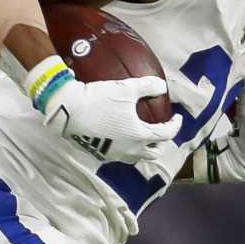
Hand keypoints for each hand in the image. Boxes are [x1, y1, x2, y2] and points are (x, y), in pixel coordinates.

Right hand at [39, 71, 178, 163]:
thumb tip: (162, 86)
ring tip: (141, 136)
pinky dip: (125, 148)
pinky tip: (119, 136)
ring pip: (135, 157)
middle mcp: (129, 150)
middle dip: (160, 143)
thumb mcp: (126, 88)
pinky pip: (118, 155)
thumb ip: (148, 86)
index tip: (177, 118)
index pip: (166, 135)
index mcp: (140, 136)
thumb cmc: (99, 99)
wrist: (67, 111)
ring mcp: (113, 154)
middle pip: (153, 153)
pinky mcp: (99, 154)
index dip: (175, 125)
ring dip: (142, 148)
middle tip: (160, 131)